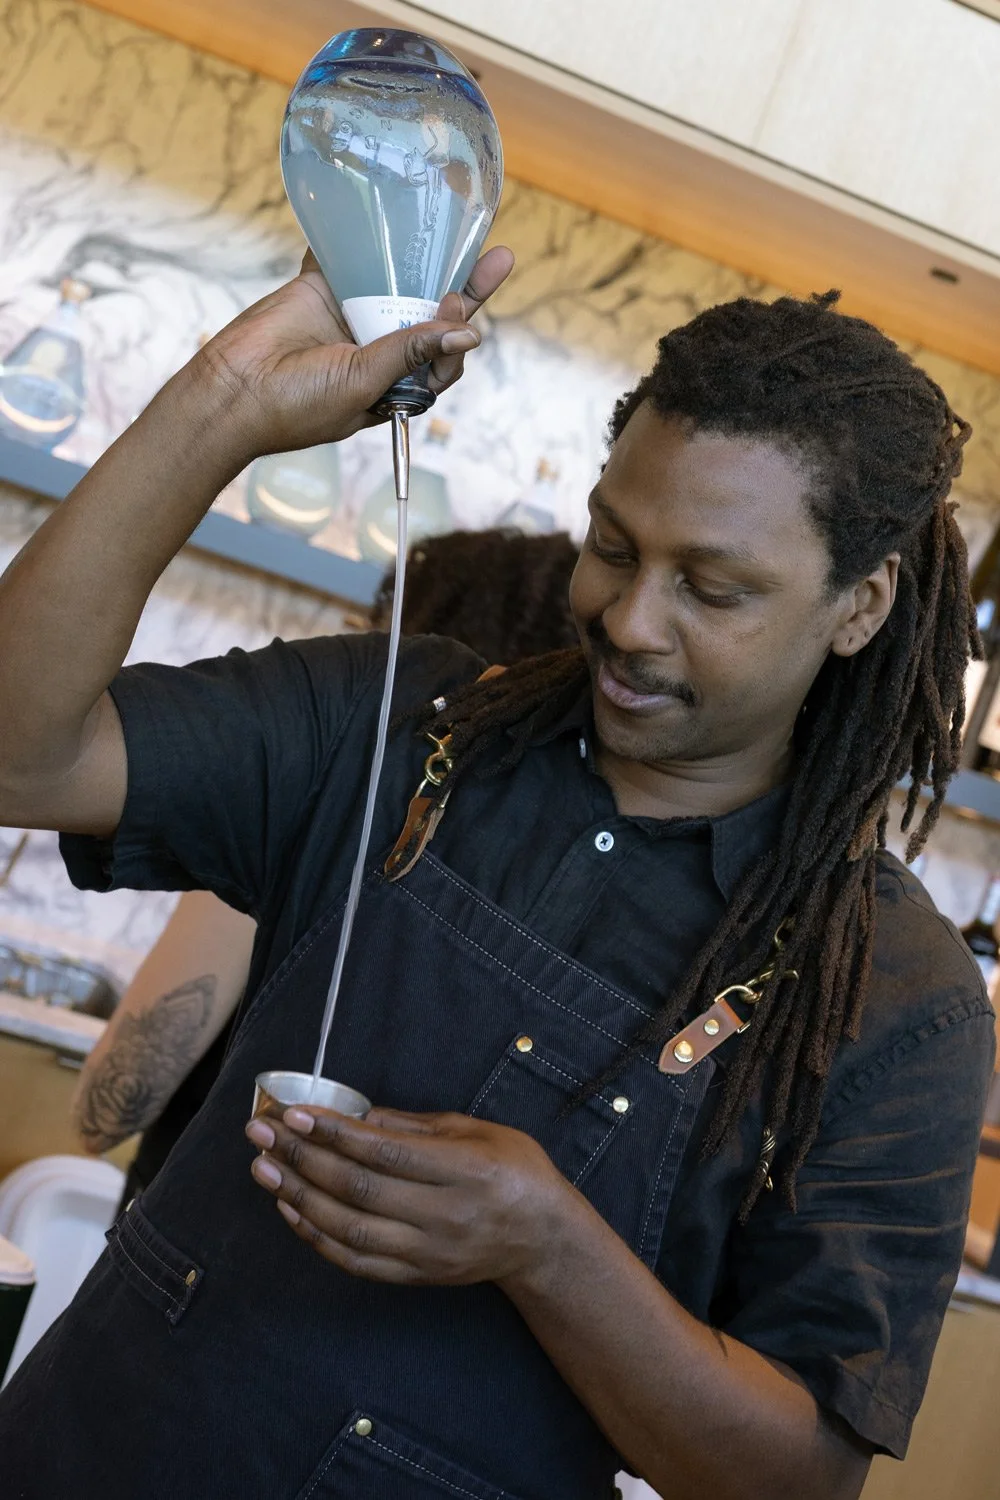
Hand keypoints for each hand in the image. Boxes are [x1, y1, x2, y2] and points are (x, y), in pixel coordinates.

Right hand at [194, 244, 513, 454]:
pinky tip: (394, 213)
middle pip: (431, 314)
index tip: (458, 304)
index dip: (457, 331)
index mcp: (396, 383)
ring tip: (457, 230)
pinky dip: (364, 238)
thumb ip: (409, 354)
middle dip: (464, 287)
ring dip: (425, 261)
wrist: (234, 392)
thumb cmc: (300, 406)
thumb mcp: (364, 383)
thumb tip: (468, 334)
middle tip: (498, 258)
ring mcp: (353, 316)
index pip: (443, 356)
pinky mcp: (323, 288)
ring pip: (399, 283)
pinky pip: (349, 258)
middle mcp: (381, 348)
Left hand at [245, 1104, 571, 1286]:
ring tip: (264, 1166)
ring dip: (299, 1195)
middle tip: (262, 1132)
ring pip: (349, 1227)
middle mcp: (444, 1215)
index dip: (334, 1132)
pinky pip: (356, 1261)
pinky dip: (317, 1236)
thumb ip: (416, 1125)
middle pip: (358, 1187)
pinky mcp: (416, 1276)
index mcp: (464, 1170)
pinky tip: (290, 1208)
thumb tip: (357, 1115)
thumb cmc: (515, 1171)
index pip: (385, 1151)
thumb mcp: (478, 1131)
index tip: (294, 1112)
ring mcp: (428, 1252)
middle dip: (302, 1157)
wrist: (543, 1239)